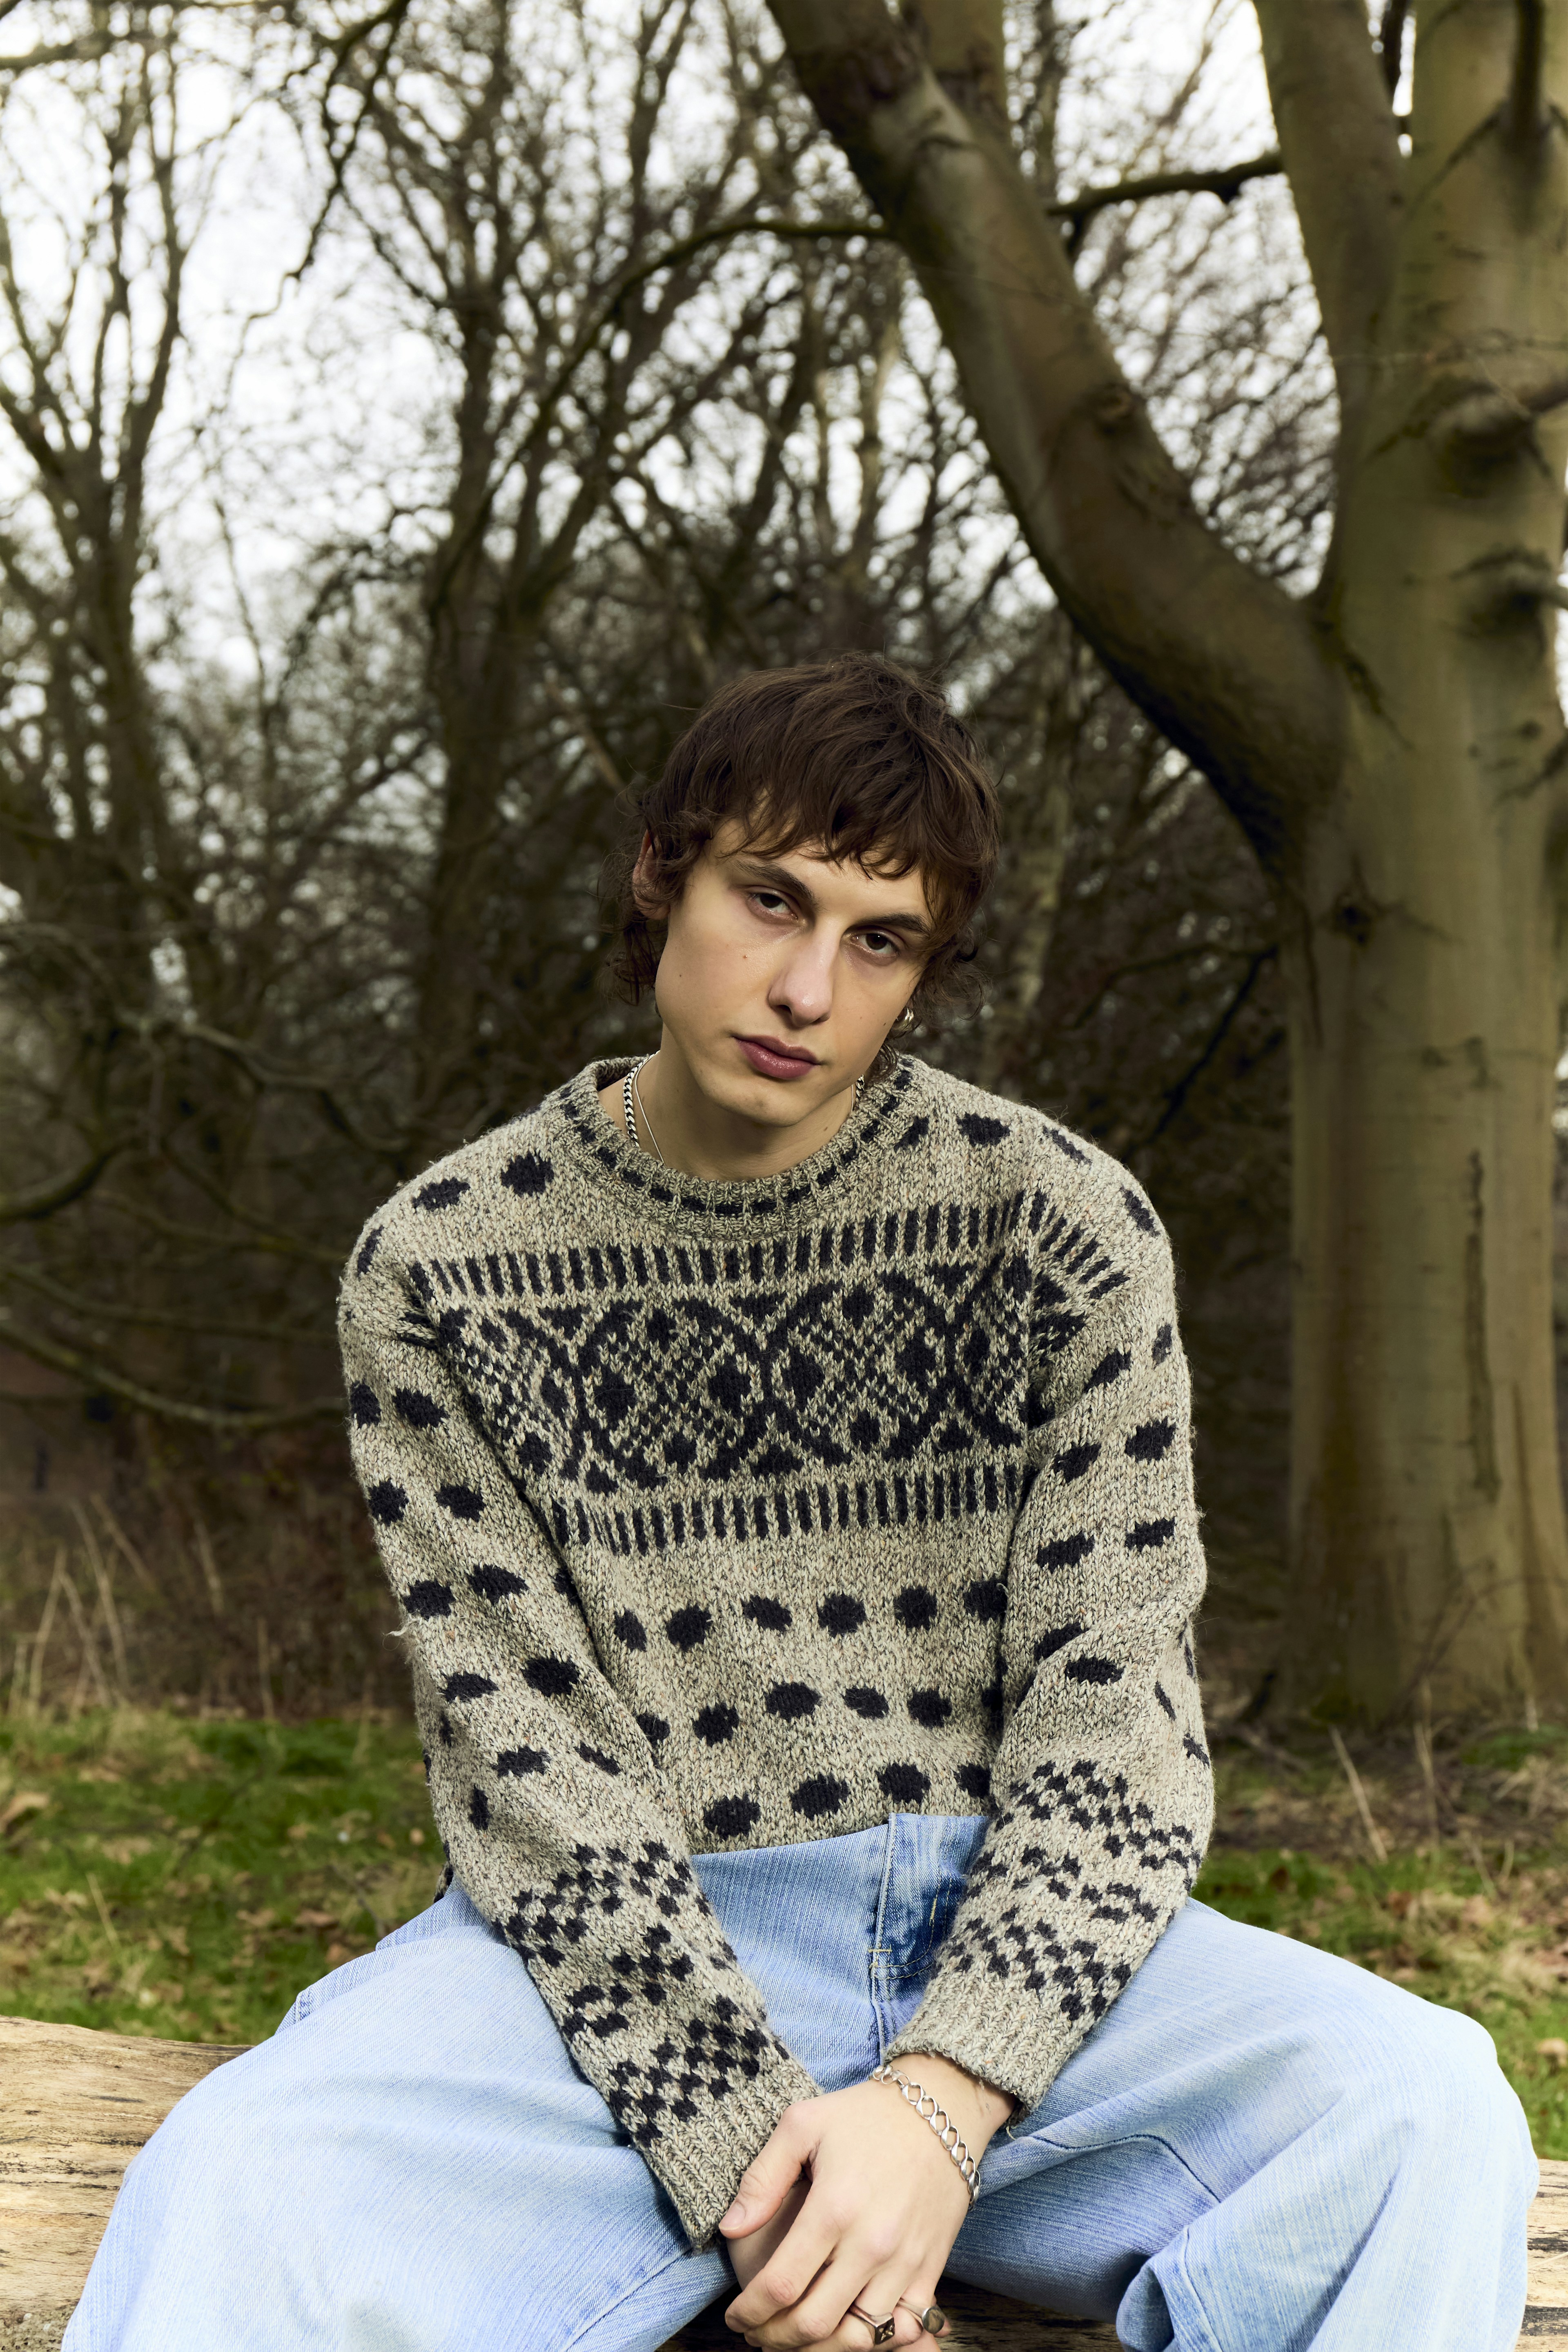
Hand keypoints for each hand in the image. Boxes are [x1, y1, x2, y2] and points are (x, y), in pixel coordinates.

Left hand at [719, 2056, 1011, 2350]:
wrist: (942, 2108)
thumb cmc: (865, 2115)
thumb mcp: (802, 2124)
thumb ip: (762, 2178)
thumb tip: (730, 2228)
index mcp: (834, 2208)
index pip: (780, 2285)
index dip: (749, 2311)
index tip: (734, 2317)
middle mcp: (871, 2244)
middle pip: (814, 2323)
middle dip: (775, 2339)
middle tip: (755, 2333)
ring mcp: (905, 2262)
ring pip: (858, 2337)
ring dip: (819, 2348)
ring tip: (793, 2336)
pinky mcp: (931, 2269)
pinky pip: (902, 2328)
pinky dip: (873, 2340)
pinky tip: (845, 2329)